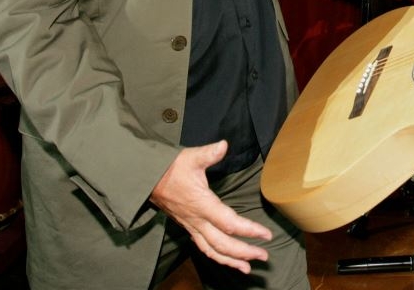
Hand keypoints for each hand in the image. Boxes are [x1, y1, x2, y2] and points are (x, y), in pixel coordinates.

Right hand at [150, 141, 270, 273]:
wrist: (147, 180)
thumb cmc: (171, 168)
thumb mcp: (190, 157)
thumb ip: (209, 153)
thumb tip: (223, 145)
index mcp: (201, 205)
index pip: (229, 223)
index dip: (248, 230)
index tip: (266, 235)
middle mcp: (197, 220)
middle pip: (222, 244)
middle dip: (244, 252)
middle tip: (264, 256)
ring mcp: (192, 226)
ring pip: (212, 250)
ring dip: (231, 260)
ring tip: (248, 268)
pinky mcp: (189, 228)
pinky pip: (204, 248)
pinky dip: (217, 257)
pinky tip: (228, 260)